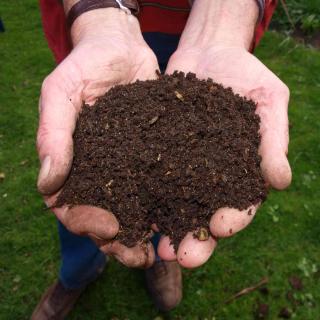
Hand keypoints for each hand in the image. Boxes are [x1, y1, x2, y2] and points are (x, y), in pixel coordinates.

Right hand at [37, 9, 158, 267]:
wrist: (121, 48)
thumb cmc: (86, 66)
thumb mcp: (61, 93)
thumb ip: (53, 135)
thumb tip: (48, 185)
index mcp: (73, 164)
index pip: (71, 206)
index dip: (86, 223)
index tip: (109, 228)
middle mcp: (101, 171)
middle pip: (105, 217)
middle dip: (120, 241)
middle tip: (140, 257)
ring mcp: (128, 166)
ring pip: (134, 208)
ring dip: (145, 232)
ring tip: (162, 248)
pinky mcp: (154, 155)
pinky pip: (159, 184)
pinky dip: (167, 204)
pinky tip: (181, 216)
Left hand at [157, 45, 291, 267]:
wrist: (210, 53)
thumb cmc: (246, 75)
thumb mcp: (268, 100)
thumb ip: (273, 140)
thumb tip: (281, 182)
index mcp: (240, 171)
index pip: (240, 204)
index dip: (232, 219)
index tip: (219, 227)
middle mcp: (209, 176)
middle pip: (203, 215)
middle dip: (194, 239)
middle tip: (182, 256)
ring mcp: (182, 166)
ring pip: (173, 205)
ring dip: (164, 228)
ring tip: (154, 247)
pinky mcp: (158, 152)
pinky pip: (150, 177)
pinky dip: (141, 196)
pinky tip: (131, 209)